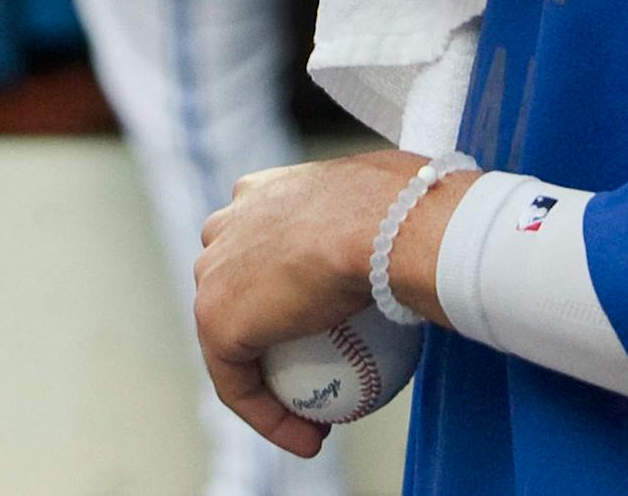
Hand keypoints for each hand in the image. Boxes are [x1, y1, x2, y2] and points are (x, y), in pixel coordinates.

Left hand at [194, 149, 479, 457]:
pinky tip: (310, 438)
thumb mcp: (391, 195)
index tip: (332, 321)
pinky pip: (241, 385)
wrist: (389, 224)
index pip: (264, 239)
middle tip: (319, 364)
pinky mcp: (214, 320)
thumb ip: (379, 216)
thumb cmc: (408, 204)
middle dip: (268, 328)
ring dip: (271, 381)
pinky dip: (272, 417)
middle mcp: (227, 223)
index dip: (289, 280)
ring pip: (235, 340)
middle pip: (238, 285)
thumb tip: (415, 232)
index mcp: (263, 190)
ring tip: (317, 416)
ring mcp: (213, 272)